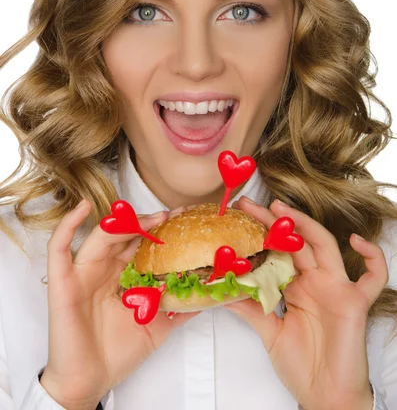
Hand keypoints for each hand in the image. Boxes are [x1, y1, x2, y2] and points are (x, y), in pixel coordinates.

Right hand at [40, 200, 198, 409]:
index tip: (183, 220)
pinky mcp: (62, 281)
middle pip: (124, 235)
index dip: (159, 230)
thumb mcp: (156, 326)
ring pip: (101, 236)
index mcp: (122, 275)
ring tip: (148, 218)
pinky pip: (58, 248)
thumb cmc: (118, 353)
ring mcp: (82, 272)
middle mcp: (103, 268)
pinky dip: (68, 224)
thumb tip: (207, 297)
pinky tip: (84, 208)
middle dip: (148, 222)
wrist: (89, 381)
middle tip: (172, 216)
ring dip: (123, 222)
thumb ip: (178, 309)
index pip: (141, 243)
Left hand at [224, 196, 387, 409]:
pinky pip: (374, 277)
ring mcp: (337, 288)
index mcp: (298, 285)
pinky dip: (372, 257)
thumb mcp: (269, 332)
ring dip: (307, 225)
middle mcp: (317, 281)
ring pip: (325, 246)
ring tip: (283, 209)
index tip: (239, 215)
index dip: (262, 232)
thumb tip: (221, 290)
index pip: (280, 250)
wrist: (326, 396)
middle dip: (276, 221)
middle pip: (298, 241)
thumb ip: (250, 309)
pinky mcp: (356, 302)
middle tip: (251, 204)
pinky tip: (356, 240)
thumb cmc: (302, 365)